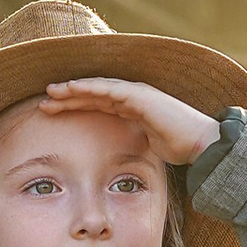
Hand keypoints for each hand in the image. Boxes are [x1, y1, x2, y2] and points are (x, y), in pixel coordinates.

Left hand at [41, 74, 221, 166]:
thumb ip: (132, 144)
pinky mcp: (140, 96)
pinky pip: (109, 89)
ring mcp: (137, 94)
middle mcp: (133, 97)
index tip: (53, 111)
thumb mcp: (147, 146)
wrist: (202, 146)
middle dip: (68, 97)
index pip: (98, 104)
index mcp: (133, 108)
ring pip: (97, 88)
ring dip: (72, 90)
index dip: (75, 105)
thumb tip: (117, 159)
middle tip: (43, 101)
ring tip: (50, 93)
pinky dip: (89, 88)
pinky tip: (72, 89)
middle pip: (93, 94)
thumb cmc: (180, 149)